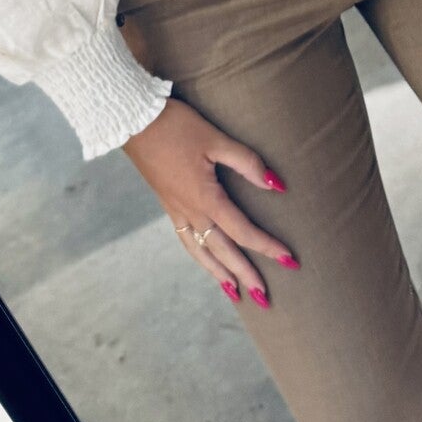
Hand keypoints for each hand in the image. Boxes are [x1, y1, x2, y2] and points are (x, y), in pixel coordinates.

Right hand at [122, 94, 298, 307]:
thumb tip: (277, 186)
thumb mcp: (215, 139)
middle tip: (265, 299)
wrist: (133, 122)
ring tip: (235, 294)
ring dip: (220, 275)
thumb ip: (247, 162)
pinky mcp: (168, 205)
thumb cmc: (176, 126)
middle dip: (245, 275)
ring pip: (201, 252)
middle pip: (223, 251)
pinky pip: (186, 241)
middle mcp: (190, 211)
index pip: (243, 231)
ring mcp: (176, 211)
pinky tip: (206, 261)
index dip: (267, 246)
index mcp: (205, 197)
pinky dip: (200, 258)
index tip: (289, 260)